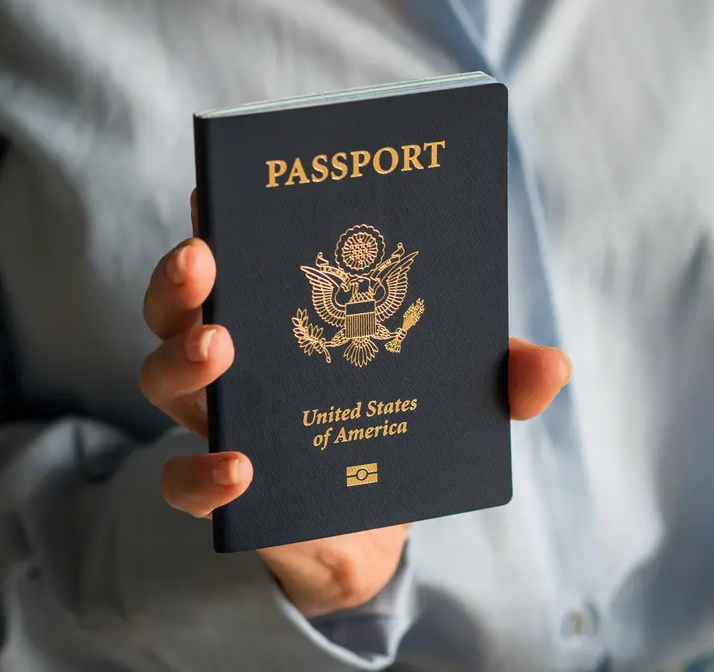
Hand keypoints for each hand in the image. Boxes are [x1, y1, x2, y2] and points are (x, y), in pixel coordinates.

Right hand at [139, 191, 571, 617]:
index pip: (232, 258)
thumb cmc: (393, 425)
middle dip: (181, 277)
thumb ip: (501, 375)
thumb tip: (551, 366)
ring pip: (162, 380)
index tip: (221, 187)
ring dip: (185, 359)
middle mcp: (231, 361)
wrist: (372, 526)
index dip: (217, 220)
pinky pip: (180, 484)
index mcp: (276, 315)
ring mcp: (220, 423)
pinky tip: (240, 468)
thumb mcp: (456, 392)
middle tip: (205, 255)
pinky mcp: (225, 494)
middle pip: (174, 308)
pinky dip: (200, 475)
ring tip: (221, 348)